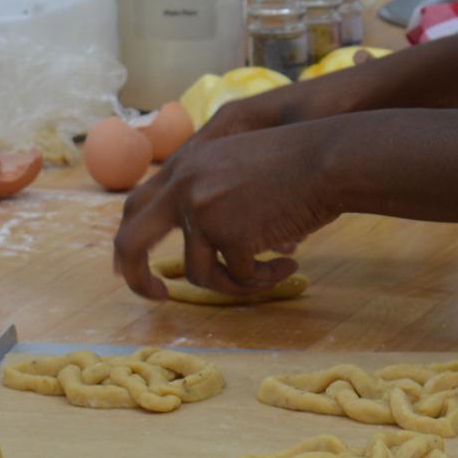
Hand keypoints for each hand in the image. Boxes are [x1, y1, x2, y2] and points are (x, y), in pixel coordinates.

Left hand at [113, 122, 340, 301]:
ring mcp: (203, 211)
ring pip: (200, 274)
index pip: (135, 205)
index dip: (130, 238)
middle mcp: (184, 187)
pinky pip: (240, 278)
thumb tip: (208, 251)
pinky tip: (291, 265)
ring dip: (235, 284)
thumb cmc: (298, 165)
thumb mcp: (238, 167)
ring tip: (271, 275)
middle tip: (157, 297)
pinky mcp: (229, 235)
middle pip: (131, 240)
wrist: (327, 160)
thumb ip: (212, 196)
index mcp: (184, 166)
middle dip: (136, 277)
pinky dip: (264, 280)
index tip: (136, 266)